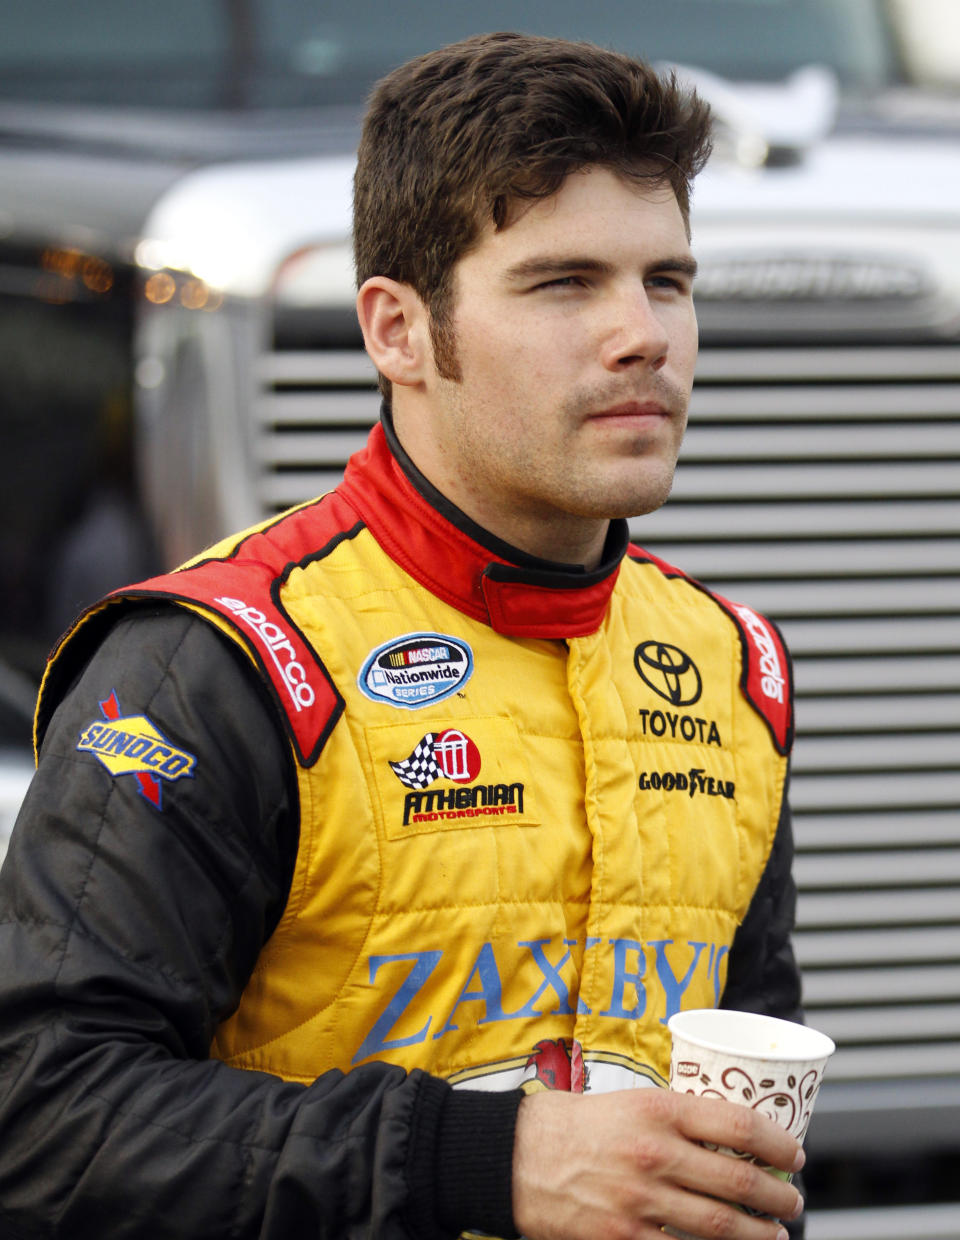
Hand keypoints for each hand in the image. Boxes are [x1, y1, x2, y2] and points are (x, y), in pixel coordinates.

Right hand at [512, 1087, 804, 1239]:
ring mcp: (641, 1201)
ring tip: (775, 1235)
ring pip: (721, 1225)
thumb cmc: (573, 1126)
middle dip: (777, 1196)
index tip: (794, 1154)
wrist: (516, 1158)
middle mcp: (654, 1153)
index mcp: (657, 1110)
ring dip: (758, 1234)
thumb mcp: (628, 1102)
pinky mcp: (624, 1239)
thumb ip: (674, 1119)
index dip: (777, 1143)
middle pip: (738, 1181)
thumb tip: (727, 1138)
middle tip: (792, 1200)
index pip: (738, 1124)